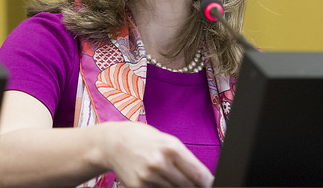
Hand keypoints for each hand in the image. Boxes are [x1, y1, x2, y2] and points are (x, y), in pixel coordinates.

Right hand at [98, 121, 213, 186]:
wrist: (113, 142)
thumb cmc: (143, 138)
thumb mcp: (166, 141)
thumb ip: (184, 158)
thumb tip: (203, 178)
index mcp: (171, 148)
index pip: (198, 175)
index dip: (208, 183)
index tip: (210, 185)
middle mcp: (160, 163)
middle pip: (188, 186)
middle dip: (193, 187)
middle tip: (191, 183)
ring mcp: (149, 177)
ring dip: (177, 187)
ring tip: (170, 177)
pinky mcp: (139, 187)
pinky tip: (159, 180)